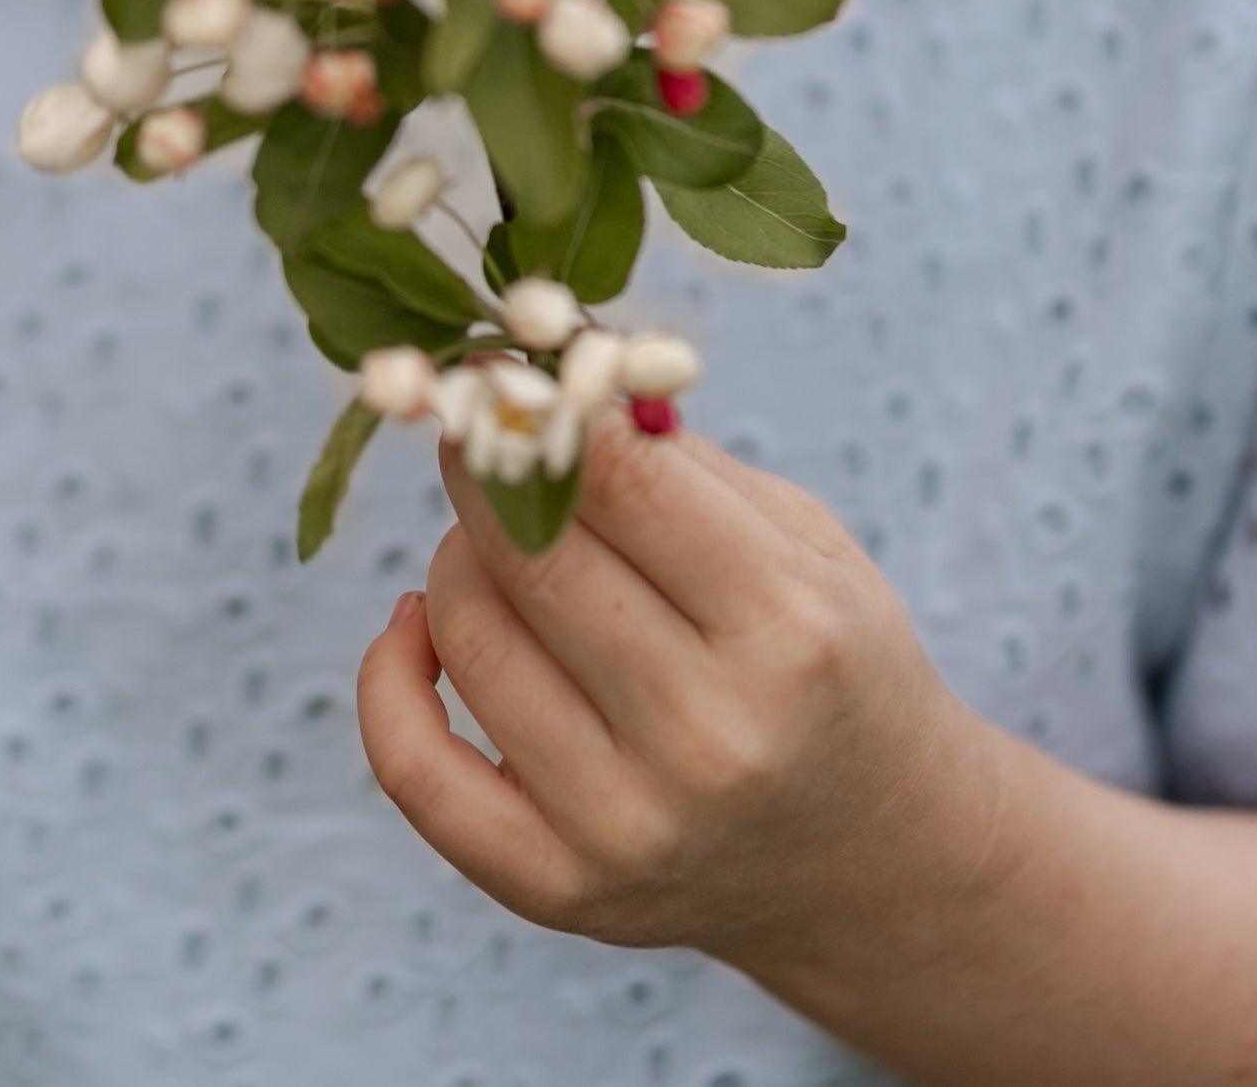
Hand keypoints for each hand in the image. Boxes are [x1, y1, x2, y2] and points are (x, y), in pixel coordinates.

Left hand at [357, 412, 1010, 997]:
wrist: (869, 856)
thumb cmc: (831, 663)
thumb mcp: (802, 541)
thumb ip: (676, 460)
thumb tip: (546, 375)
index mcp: (788, 633)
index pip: (623, 483)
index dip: (543, 408)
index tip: (501, 366)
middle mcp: (709, 739)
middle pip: (532, 559)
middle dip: (483, 468)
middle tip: (474, 426)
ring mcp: (625, 826)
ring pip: (468, 637)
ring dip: (457, 556)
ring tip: (495, 539)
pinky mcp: (556, 889)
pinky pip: (414, 768)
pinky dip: (388, 676)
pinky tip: (417, 624)